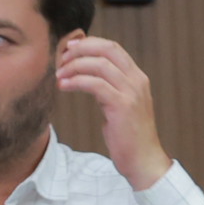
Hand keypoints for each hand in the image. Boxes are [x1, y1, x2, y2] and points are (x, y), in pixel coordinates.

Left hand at [54, 36, 173, 190]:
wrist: (144, 161)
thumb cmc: (129, 137)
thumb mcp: (120, 105)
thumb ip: (109, 88)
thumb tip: (87, 77)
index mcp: (137, 78)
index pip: (113, 48)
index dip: (90, 43)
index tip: (70, 47)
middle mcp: (136, 81)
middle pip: (107, 50)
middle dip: (81, 49)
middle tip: (61, 57)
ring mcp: (131, 92)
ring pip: (99, 65)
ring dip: (75, 66)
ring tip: (59, 75)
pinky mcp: (122, 106)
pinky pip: (95, 85)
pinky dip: (76, 82)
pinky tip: (64, 86)